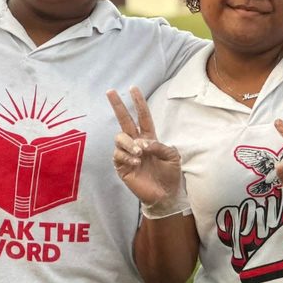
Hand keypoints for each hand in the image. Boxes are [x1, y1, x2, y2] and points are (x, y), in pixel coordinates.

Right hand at [106, 87, 187, 217]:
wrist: (166, 195)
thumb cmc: (170, 174)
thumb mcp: (172, 156)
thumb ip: (159, 146)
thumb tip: (143, 142)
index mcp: (149, 138)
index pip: (142, 116)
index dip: (138, 102)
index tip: (133, 88)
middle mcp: (136, 143)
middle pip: (124, 120)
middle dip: (118, 105)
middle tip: (111, 91)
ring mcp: (127, 154)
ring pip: (119, 138)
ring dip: (129, 143)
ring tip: (139, 153)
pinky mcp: (121, 167)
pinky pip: (117, 155)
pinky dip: (127, 157)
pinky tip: (136, 163)